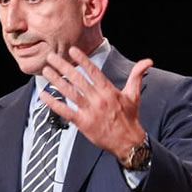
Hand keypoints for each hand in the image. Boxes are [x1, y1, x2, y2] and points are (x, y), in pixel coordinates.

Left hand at [39, 46, 152, 161]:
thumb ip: (137, 76)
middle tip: (51, 56)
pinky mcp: (83, 123)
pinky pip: (65, 111)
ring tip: (46, 71)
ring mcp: (90, 111)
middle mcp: (98, 99)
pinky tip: (43, 95)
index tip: (72, 50)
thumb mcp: (134, 95)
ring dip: (56, 81)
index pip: (94, 71)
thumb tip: (148, 61)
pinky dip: (53, 103)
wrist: (128, 141)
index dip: (82, 60)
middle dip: (63, 67)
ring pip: (70, 93)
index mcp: (109, 91)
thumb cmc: (129, 117)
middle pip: (78, 79)